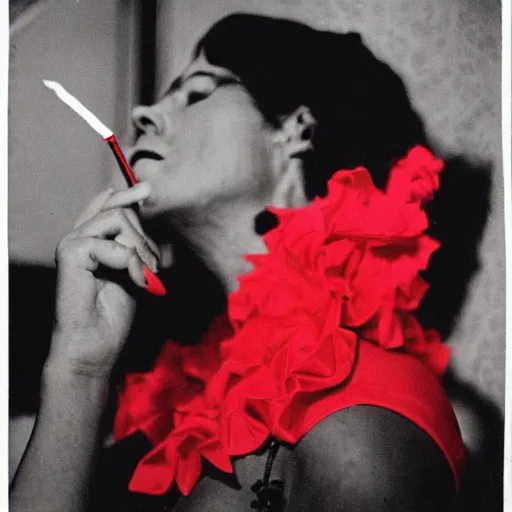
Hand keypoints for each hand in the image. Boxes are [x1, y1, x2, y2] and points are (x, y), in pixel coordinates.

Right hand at [48, 183, 161, 379]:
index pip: (109, 203)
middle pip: (121, 210)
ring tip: (145, 274)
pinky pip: (111, 243)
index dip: (128, 195)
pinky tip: (136, 281)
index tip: (149, 189)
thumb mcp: (135, 270)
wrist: (95, 343)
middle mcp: (80, 236)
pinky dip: (131, 262)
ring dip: (140, 247)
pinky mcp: (71, 254)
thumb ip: (138, 244)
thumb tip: (149, 215)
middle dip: (145, 238)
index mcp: (94, 238)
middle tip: (153, 268)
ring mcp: (73, 243)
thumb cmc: (114, 311)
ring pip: (117, 219)